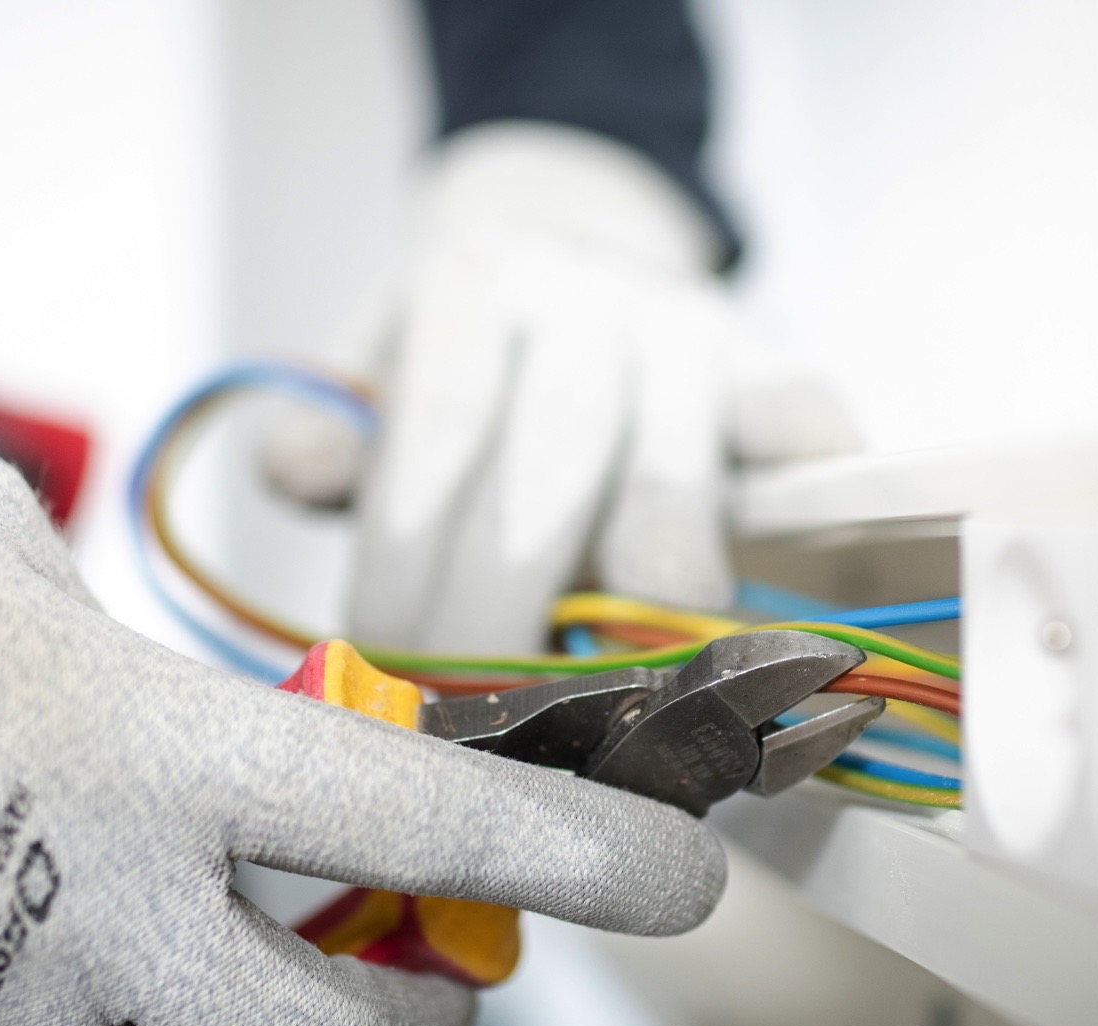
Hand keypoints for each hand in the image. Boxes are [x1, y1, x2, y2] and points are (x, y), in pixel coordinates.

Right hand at [0, 351, 724, 1025]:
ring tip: (280, 1012)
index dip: (574, 857)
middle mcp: (85, 900)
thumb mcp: (21, 565)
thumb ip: (154, 682)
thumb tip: (235, 757)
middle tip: (428, 984)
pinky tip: (86, 1018)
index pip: (417, 814)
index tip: (681, 884)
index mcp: (143, 740)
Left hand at [262, 122, 861, 654]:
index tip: (402, 676)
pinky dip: (780, 553)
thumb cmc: (470, 352)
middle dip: (504, 626)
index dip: (413, 591)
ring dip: (629, 624)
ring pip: (668, 504)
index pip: (432, 456)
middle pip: (545, 488)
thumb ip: (328, 430)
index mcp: (471, 283)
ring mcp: (695, 335)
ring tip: (602, 694)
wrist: (581, 238)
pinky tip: (735, 624)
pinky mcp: (787, 378)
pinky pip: (794, 471)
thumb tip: (302, 472)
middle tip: (485, 715)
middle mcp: (588, 296)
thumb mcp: (372, 368)